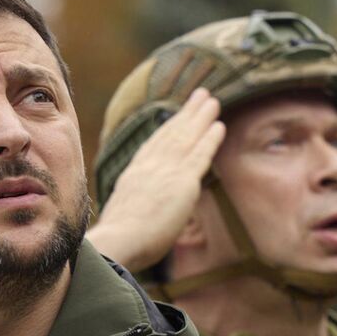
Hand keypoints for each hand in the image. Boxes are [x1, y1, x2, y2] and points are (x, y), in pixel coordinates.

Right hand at [87, 88, 223, 272]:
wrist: (119, 240)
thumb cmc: (118, 239)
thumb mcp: (122, 216)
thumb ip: (135, 208)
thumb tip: (135, 216)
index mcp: (134, 175)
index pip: (153, 146)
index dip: (167, 129)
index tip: (176, 116)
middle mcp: (149, 167)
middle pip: (171, 134)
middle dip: (187, 114)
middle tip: (200, 95)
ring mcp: (166, 171)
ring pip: (187, 138)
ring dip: (200, 117)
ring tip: (212, 100)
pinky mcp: (183, 181)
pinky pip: (200, 154)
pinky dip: (210, 139)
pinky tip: (219, 126)